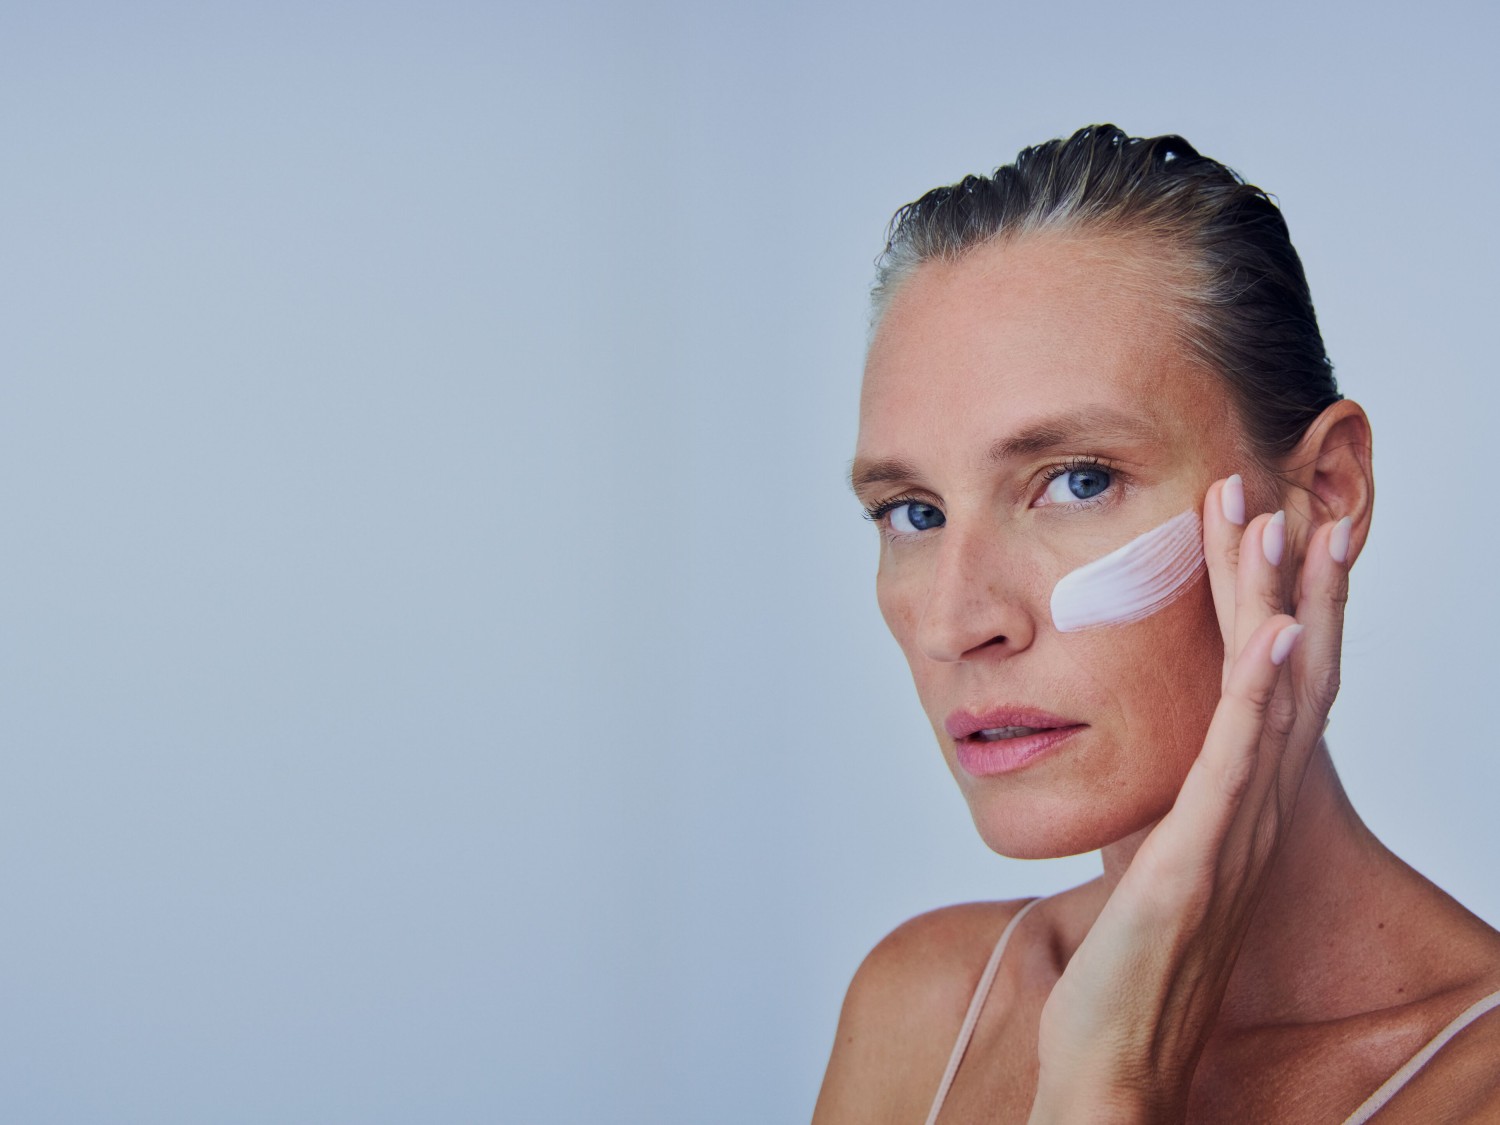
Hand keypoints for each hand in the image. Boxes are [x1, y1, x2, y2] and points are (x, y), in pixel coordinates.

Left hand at [1026, 476, 1352, 1123]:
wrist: (1120, 1061)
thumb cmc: (1132, 971)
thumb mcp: (1154, 866)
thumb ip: (1166, 814)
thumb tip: (1149, 775)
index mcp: (1238, 806)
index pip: (1267, 685)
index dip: (1275, 603)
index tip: (1264, 529)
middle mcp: (1252, 810)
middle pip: (1287, 673)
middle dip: (1286, 580)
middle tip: (1280, 491)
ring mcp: (1233, 832)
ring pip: (1271, 696)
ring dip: (1280, 607)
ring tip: (1283, 525)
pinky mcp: (1199, 858)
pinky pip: (1238, 764)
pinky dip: (1260, 696)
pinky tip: (1276, 636)